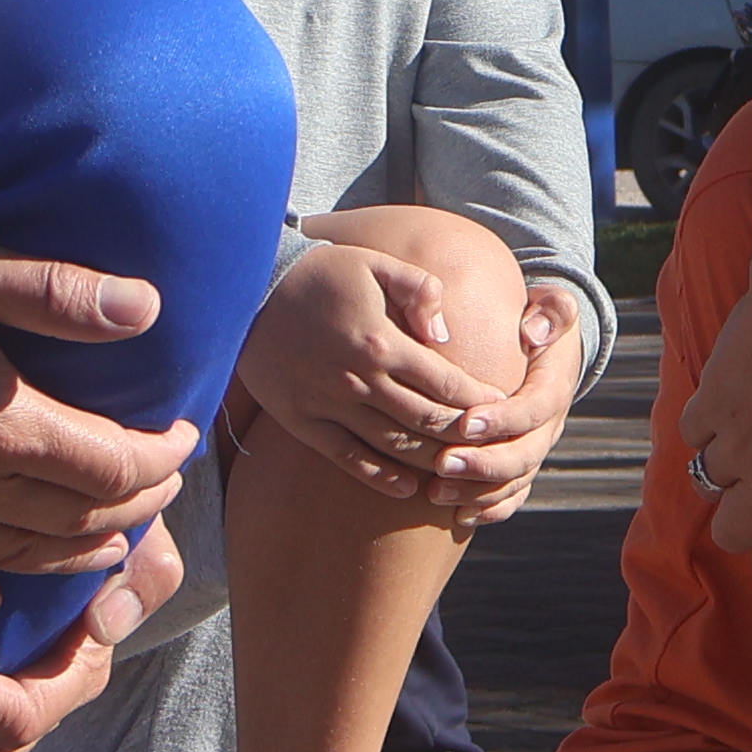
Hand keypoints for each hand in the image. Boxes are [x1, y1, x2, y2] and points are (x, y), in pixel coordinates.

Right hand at [0, 222, 199, 616]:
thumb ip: (58, 295)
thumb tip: (146, 309)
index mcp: (3, 426)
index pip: (114, 468)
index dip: (161, 460)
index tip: (179, 439)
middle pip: (79, 521)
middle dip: (133, 508)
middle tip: (156, 489)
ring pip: (20, 560)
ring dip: (76, 554)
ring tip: (107, 542)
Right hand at [235, 240, 518, 504]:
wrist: (250, 288)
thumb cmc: (323, 273)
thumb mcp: (376, 263)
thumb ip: (420, 291)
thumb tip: (445, 335)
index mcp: (384, 343)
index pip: (446, 384)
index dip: (479, 402)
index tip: (501, 410)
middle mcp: (360, 381)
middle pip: (426, 421)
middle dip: (464, 437)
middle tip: (490, 447)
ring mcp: (329, 405)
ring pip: (393, 446)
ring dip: (430, 461)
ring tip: (459, 470)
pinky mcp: (302, 421)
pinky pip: (347, 458)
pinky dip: (381, 477)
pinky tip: (408, 488)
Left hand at [425, 297, 582, 524]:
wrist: (547, 346)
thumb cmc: (539, 320)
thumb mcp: (551, 305)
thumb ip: (551, 311)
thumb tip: (535, 330)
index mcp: (554, 387)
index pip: (533, 410)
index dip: (502, 420)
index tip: (466, 422)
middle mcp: (549, 425)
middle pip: (524, 456)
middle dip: (483, 464)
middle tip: (442, 464)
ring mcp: (537, 448)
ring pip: (514, 482)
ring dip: (477, 492)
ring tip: (435, 491)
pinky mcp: (524, 464)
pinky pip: (513, 496)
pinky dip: (489, 509)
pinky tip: (458, 517)